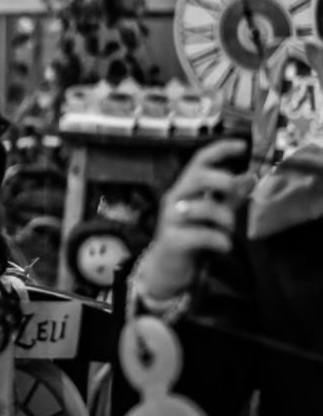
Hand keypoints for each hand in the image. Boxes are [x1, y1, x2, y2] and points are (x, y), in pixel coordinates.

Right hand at [141, 140, 254, 301]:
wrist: (166, 270)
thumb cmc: (191, 239)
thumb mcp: (213, 215)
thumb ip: (230, 197)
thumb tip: (249, 177)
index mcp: (185, 189)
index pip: (199, 161)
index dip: (220, 150)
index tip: (242, 145)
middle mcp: (175, 198)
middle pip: (197, 176)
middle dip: (222, 181)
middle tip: (233, 195)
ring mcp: (171, 219)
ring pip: (204, 207)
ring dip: (225, 220)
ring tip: (227, 232)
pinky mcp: (172, 240)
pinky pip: (202, 235)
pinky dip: (220, 241)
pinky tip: (223, 246)